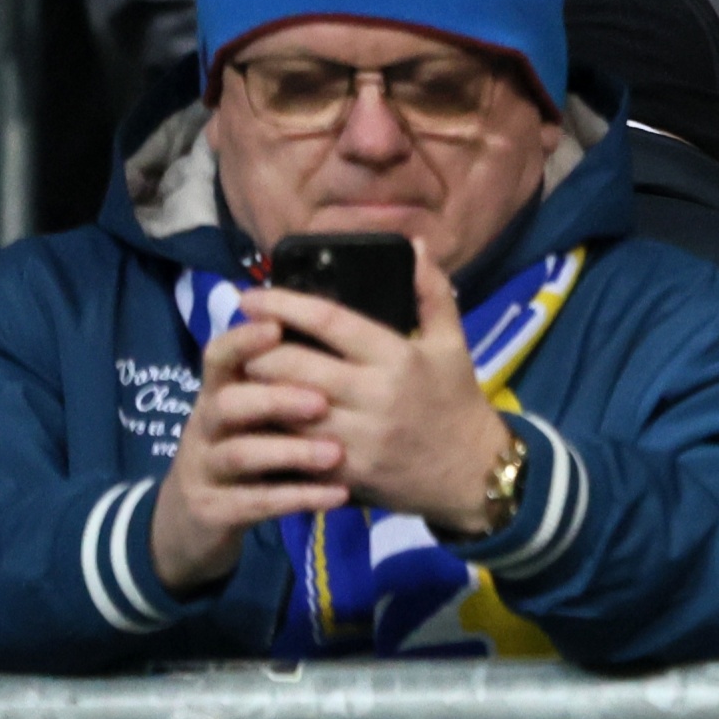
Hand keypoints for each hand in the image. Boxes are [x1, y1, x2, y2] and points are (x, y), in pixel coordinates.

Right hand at [150, 315, 345, 591]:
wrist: (192, 523)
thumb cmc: (242, 456)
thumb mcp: (251, 418)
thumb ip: (278, 384)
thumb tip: (328, 337)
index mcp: (216, 396)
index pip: (218, 358)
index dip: (241, 340)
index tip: (275, 325)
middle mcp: (204, 427)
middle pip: (226, 403)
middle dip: (272, 399)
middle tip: (321, 401)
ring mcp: (204, 469)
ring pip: (239, 454)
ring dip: (289, 451)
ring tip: (336, 453)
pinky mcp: (213, 510)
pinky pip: (255, 503)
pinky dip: (297, 497)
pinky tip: (338, 495)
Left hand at [236, 247, 516, 536]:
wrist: (475, 474)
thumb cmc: (457, 402)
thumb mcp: (453, 345)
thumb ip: (431, 293)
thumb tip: (413, 244)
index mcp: (398, 358)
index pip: (329, 321)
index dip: (282, 305)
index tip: (249, 297)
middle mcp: (375, 395)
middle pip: (291, 364)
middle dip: (256, 350)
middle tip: (244, 342)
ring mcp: (358, 437)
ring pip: (283, 407)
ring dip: (255, 390)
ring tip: (243, 376)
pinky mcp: (346, 472)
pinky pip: (291, 446)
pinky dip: (270, 430)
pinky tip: (259, 418)